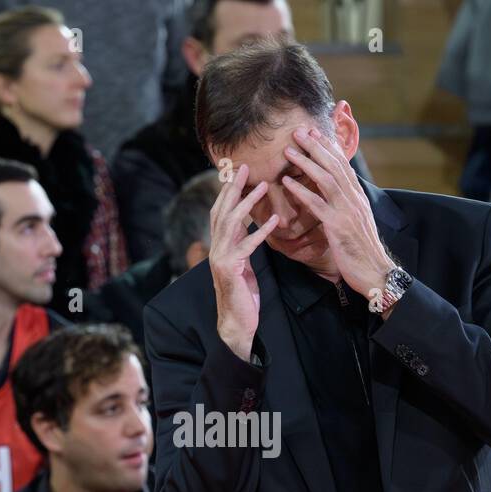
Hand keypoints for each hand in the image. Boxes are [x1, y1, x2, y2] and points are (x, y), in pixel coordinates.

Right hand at [209, 161, 278, 360]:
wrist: (237, 323)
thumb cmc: (243, 295)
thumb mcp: (243, 264)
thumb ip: (243, 244)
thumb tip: (248, 225)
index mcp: (220, 246)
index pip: (221, 212)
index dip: (228, 191)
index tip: (239, 172)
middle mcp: (216, 248)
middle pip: (222, 211)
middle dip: (233, 188)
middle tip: (246, 168)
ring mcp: (220, 258)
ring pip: (231, 223)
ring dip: (248, 203)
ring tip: (263, 186)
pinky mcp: (230, 270)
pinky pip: (247, 246)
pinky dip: (260, 232)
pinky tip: (274, 221)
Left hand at [280, 126, 395, 302]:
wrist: (375, 272)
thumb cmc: (363, 251)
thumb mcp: (357, 223)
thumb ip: (348, 206)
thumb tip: (341, 195)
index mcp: (358, 197)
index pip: (343, 165)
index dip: (329, 148)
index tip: (315, 133)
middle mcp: (354, 199)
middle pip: (334, 165)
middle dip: (316, 146)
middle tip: (298, 131)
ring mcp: (347, 211)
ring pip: (326, 179)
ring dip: (307, 162)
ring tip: (289, 150)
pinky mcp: (337, 226)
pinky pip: (317, 204)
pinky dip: (301, 191)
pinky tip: (287, 183)